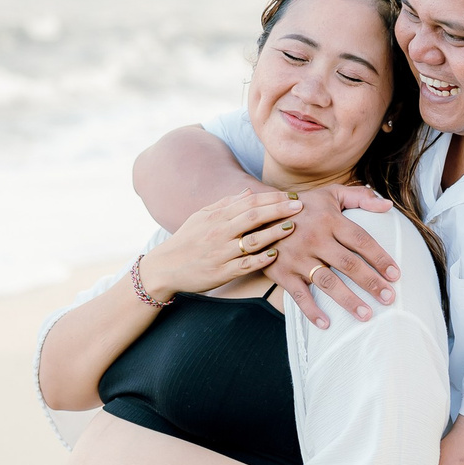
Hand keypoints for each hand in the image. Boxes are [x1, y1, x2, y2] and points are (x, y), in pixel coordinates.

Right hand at [136, 189, 300, 300]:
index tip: (290, 196)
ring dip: (274, 233)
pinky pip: (244, 265)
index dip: (271, 198)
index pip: (249, 203)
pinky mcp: (221, 273)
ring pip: (251, 241)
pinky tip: (275, 255)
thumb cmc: (186, 240)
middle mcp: (218, 232)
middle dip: (278, 210)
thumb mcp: (201, 217)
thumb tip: (249, 192)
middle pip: (253, 217)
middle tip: (299, 206)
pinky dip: (260, 260)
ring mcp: (220, 253)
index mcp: (215, 217)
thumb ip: (226, 204)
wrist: (164, 268)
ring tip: (292, 227)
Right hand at [273, 184, 398, 324]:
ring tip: (366, 316)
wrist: (259, 213)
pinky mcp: (282, 271)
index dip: (380, 258)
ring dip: (348, 300)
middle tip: (389, 298)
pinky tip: (326, 324)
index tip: (396, 275)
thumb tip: (388, 205)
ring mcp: (297, 256)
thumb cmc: (303, 206)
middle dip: (371, 282)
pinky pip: (299, 294)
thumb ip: (360, 197)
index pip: (361, 240)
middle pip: (348, 264)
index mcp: (329, 219)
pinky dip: (311, 310)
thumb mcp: (330, 194)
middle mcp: (315, 238)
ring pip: (327, 282)